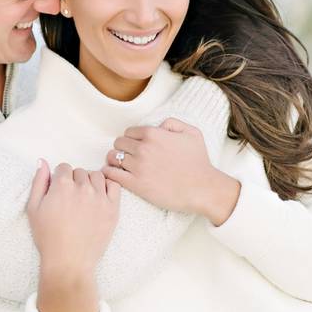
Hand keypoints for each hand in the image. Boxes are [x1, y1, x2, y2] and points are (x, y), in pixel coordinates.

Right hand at [27, 161, 119, 275]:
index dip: (60, 179)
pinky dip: (108, 187)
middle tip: (71, 199)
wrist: (69, 261)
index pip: (64, 167)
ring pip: (97, 176)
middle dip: (74, 181)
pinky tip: (100, 197)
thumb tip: (42, 162)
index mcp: (62, 185)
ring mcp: (100, 197)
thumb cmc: (48, 237)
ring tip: (85, 198)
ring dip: (90, 182)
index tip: (60, 192)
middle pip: (80, 171)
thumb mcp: (33, 209)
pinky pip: (115, 186)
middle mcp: (82, 188)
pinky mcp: (113, 208)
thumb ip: (38, 182)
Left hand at [102, 118, 240, 224]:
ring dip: (113, 160)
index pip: (129, 132)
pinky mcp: (135, 184)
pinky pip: (112, 174)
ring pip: (112, 157)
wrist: (202, 188)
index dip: (131, 138)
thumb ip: (173, 123)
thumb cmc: (199, 162)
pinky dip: (109, 172)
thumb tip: (159, 126)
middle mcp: (143, 148)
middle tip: (127, 156)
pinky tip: (112, 174)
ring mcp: (138, 166)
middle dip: (122, 148)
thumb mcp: (192, 133)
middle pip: (119, 143)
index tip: (134, 146)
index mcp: (153, 134)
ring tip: (118, 165)